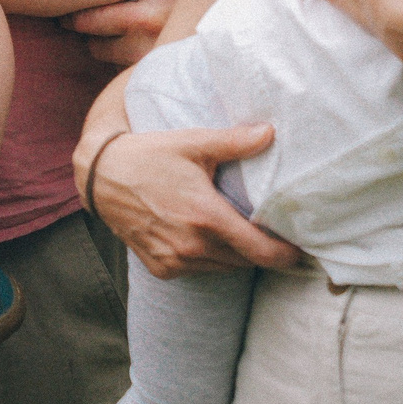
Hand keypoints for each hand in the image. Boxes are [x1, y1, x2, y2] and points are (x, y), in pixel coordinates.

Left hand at [65, 0, 200, 66]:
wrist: (254, 16)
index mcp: (149, 16)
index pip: (94, 23)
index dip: (74, 17)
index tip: (64, 10)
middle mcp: (150, 48)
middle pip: (98, 48)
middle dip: (89, 34)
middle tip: (81, 17)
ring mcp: (160, 65)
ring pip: (113, 62)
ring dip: (107, 47)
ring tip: (104, 30)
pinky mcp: (170, 73)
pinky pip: (134, 71)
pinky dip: (127, 58)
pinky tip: (131, 42)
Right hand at [82, 122, 298, 279]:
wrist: (101, 176)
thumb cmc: (148, 155)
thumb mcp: (192, 143)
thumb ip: (234, 142)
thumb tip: (270, 132)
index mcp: (205, 217)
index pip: (260, 251)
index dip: (286, 255)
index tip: (301, 250)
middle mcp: (192, 246)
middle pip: (246, 261)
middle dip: (263, 251)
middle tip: (274, 234)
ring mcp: (175, 260)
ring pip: (224, 268)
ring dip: (236, 255)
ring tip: (242, 233)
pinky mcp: (161, 268)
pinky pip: (199, 271)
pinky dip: (209, 259)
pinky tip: (207, 238)